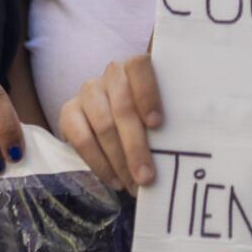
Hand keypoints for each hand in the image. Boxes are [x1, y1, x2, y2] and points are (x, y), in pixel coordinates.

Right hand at [59, 55, 163, 193]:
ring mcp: (88, 91)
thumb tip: (182, 150)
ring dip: (119, 161)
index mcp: (137, 67)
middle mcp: (112, 74)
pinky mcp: (68, 111)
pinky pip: (82, 140)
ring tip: (133, 185)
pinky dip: (100, 164)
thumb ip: (166, 121)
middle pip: (122, 108)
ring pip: (103, 126)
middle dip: (136, 147)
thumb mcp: (158, 112)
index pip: (140, 68)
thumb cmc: (147, 115)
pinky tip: (115, 180)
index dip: (147, 95)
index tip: (157, 124)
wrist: (109, 117)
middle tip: (147, 177)